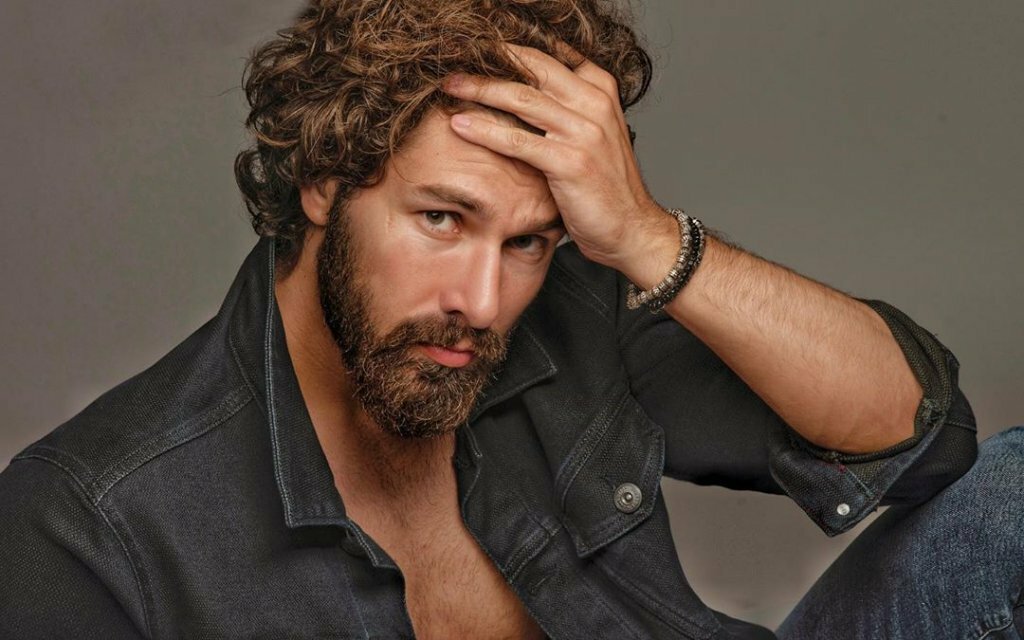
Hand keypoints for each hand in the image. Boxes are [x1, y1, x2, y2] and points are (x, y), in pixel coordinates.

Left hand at [441, 43, 668, 270]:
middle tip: (455, 66)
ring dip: (480, 90)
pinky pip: (519, 140)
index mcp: (600, 90)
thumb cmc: (606, 186)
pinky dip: (486, 130)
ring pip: (522, 98)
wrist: (631, 228)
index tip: (480, 49)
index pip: (551, 55)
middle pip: (533, 69)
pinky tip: (461, 125)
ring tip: (451, 87)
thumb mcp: (592, 134)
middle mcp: (595, 103)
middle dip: (489, 63)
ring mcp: (584, 132)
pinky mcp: (570, 161)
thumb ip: (567, 108)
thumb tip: (521, 91)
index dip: (511, 49)